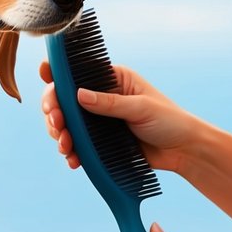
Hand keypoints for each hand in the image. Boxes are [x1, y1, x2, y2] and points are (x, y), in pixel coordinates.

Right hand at [39, 61, 196, 172]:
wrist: (184, 151)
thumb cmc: (169, 121)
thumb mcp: (140, 108)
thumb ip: (109, 103)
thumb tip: (78, 95)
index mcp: (113, 79)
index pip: (78, 72)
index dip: (57, 75)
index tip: (46, 82)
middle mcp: (102, 97)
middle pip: (66, 100)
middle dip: (56, 112)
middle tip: (57, 123)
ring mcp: (99, 121)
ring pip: (68, 124)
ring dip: (60, 134)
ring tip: (65, 146)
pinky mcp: (101, 142)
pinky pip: (79, 145)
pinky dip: (72, 152)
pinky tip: (72, 160)